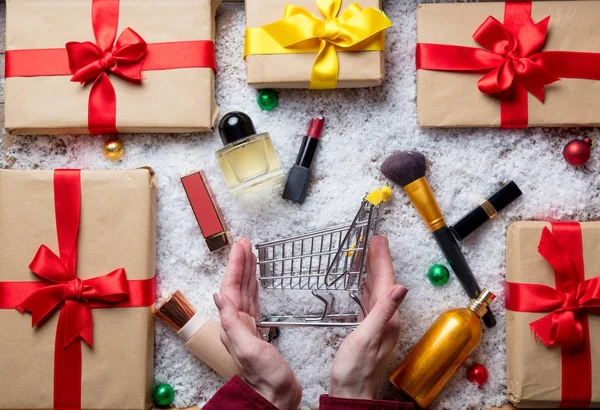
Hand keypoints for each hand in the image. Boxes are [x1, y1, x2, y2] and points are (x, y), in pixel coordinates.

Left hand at [213, 238, 301, 409]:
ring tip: (251, 255)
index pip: (231, 288)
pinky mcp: (259, 332)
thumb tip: (218, 295)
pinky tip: (256, 282)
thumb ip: (232, 322)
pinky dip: (255, 288)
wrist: (275, 396)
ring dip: (247, 273)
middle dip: (240, 264)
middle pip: (237, 286)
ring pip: (246, 292)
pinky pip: (254, 302)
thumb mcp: (248, 348)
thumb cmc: (265, 376)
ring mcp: (247, 327)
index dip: (236, 266)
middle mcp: (237, 323)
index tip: (241, 247)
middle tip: (245, 243)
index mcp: (232, 325)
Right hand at [329, 235, 407, 399]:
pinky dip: (366, 289)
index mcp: (388, 318)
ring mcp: (378, 325)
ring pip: (376, 291)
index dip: (382, 259)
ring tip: (367, 256)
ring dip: (372, 272)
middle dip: (378, 261)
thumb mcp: (367, 337)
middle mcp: (387, 320)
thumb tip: (401, 288)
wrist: (351, 393)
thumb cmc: (355, 370)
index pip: (387, 281)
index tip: (378, 240)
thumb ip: (383, 311)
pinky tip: (362, 286)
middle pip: (383, 283)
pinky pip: (369, 302)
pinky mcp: (368, 331)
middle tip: (373, 241)